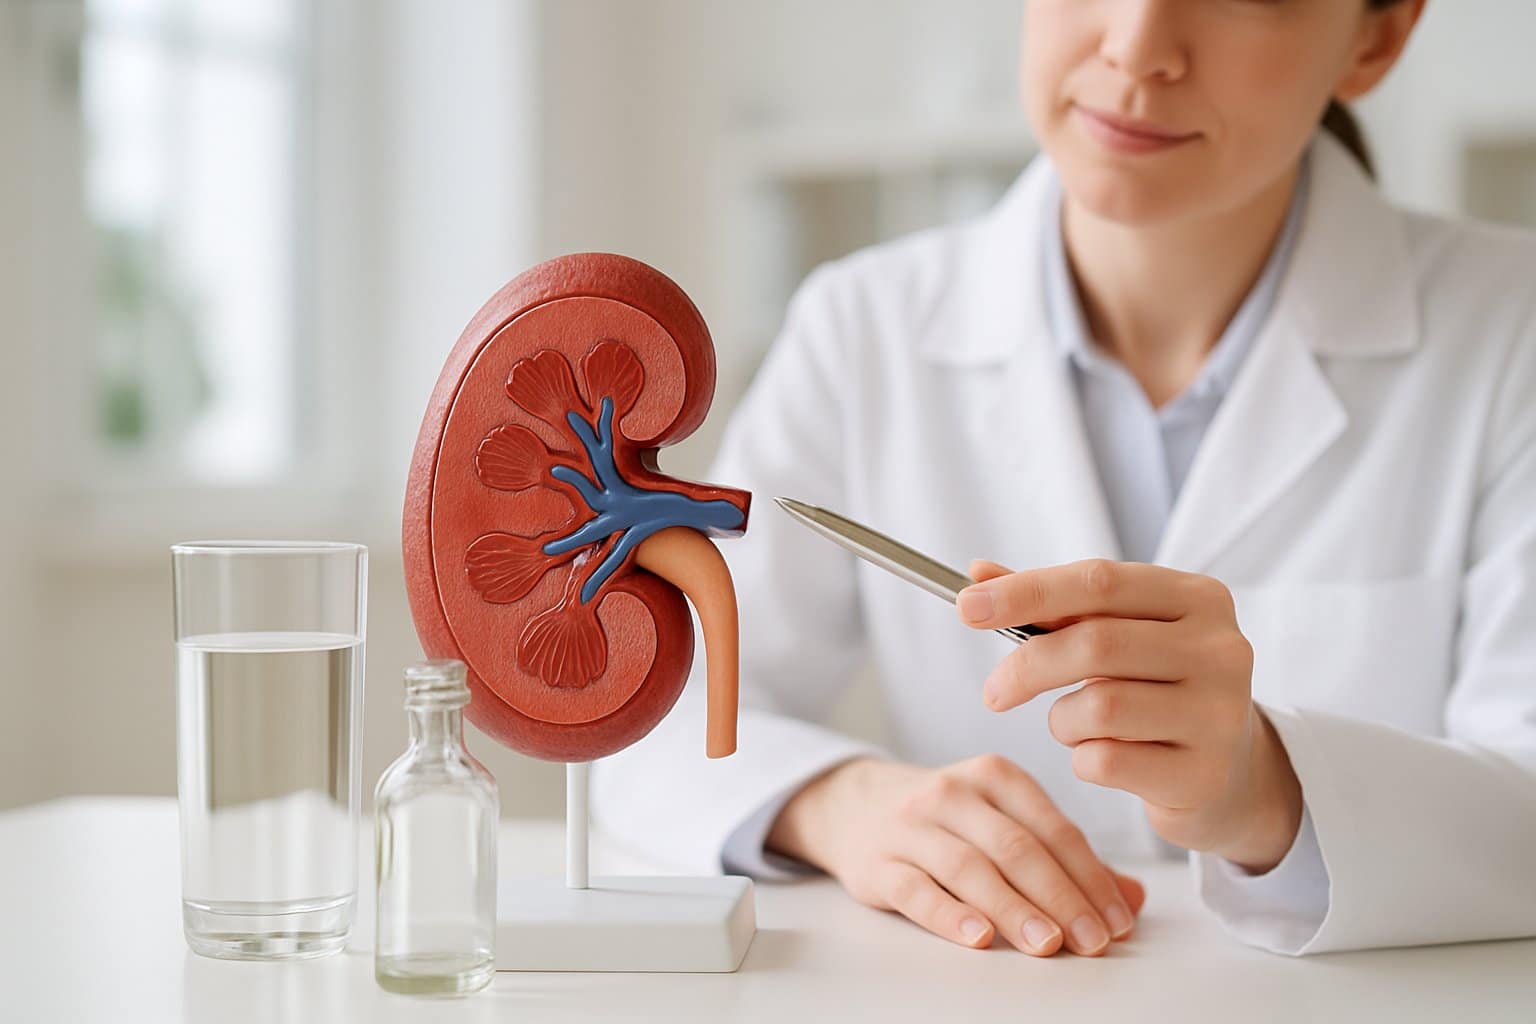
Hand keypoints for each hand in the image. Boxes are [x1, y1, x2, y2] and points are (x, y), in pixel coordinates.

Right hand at [765, 754, 1145, 955]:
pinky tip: (978, 936)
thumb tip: (1133, 900)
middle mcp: (953, 793)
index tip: (1116, 921)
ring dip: (1013, 909)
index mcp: (995, 777)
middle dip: (1060, 896)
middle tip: (1091, 940)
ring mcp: (912, 826)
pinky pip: (916, 889)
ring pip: (970, 867)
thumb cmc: (947, 820)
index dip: (1090, 876)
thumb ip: (1068, 860)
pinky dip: (949, 914)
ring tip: (1047, 944)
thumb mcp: (1005, 820)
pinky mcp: (878, 863)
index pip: (1053, 828)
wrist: (854, 806)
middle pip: (1016, 847)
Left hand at [957, 558, 1302, 871]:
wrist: (1225, 774)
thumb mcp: (1117, 636)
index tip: (967, 605)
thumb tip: (977, 573)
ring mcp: (1220, 713)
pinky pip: (1106, 761)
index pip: (1098, 582)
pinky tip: (1100, 757)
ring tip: (1073, 726)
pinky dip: (1082, 759)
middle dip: (1027, 667)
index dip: (1026, 591)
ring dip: (1062, 720)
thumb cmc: (1157, 690)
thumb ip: (1051, 605)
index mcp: (1198, 598)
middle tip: (994, 692)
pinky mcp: (1203, 774)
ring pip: (1099, 706)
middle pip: (1095, 643)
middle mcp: (1221, 649)